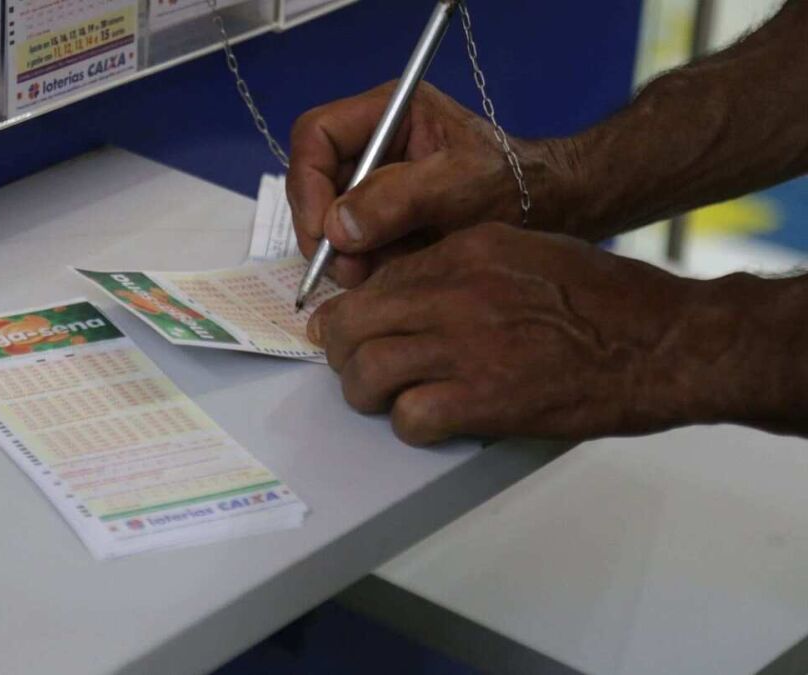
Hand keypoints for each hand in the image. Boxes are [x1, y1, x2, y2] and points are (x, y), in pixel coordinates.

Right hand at [287, 81, 578, 287]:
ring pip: (329, 219)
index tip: (323, 233)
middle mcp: (374, 143)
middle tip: (347, 268)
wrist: (554, 213)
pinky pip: (351, 243)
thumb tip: (336, 229)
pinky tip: (390, 273)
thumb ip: (397, 200)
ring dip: (344, 254)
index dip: (309, 184)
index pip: (316, 135)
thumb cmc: (516, 185)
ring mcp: (376, 182)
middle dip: (324, 229)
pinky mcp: (382, 218)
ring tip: (375, 275)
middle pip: (315, 182)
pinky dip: (362, 264)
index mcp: (390, 112)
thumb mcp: (460, 187)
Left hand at [305, 223, 730, 443]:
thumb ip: (462, 268)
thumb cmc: (606, 299)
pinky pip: (409, 417)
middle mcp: (455, 291)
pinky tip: (432, 422)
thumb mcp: (525, 252)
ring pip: (367, 370)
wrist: (665, 340)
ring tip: (386, 401)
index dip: (351, 313)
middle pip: (353, 324)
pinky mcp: (483, 400)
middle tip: (355, 369)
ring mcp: (466, 345)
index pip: (375, 280)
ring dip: (366, 393)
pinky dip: (410, 426)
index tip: (349, 331)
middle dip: (343, 351)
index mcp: (465, 250)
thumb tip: (408, 296)